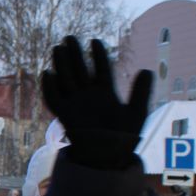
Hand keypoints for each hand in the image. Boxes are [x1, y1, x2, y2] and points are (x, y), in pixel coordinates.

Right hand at [39, 37, 152, 168]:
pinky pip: (53, 100)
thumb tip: (147, 70)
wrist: (109, 158)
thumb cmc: (124, 138)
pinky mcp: (65, 116)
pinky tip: (48, 73)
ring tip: (58, 48)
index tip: (95, 41)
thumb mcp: (137, 112)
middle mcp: (88, 97)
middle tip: (69, 38)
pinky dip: (49, 88)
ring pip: (65, 80)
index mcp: (105, 94)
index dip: (98, 56)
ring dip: (61, 65)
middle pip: (79, 71)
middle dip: (74, 55)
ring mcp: (76, 105)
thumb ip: (141, 92)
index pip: (101, 70)